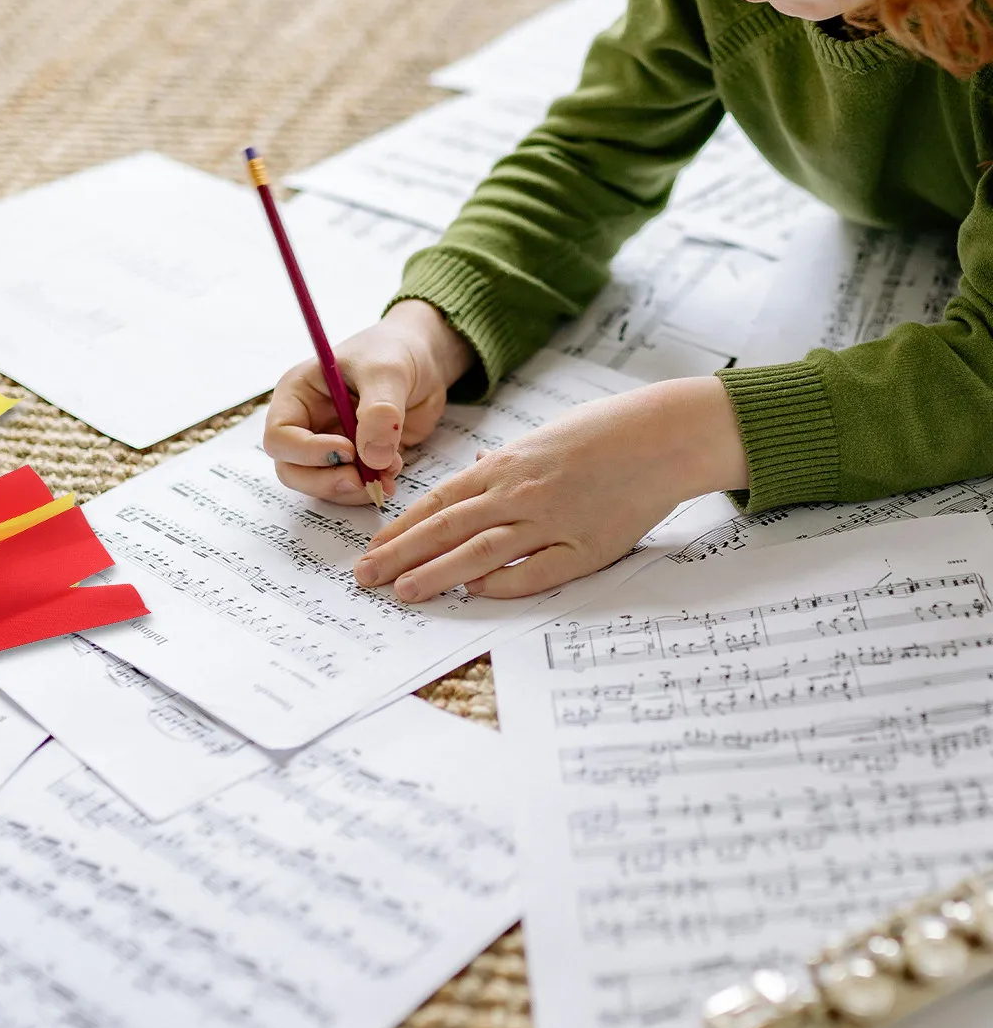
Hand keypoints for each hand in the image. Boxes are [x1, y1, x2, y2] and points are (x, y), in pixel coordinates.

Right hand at [263, 300, 473, 505]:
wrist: (424, 359)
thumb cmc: (394, 351)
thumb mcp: (388, 372)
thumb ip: (380, 412)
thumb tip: (373, 457)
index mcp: (298, 394)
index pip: (280, 436)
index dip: (307, 451)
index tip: (347, 450)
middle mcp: (306, 423)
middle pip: (292, 470)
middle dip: (325, 480)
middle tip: (361, 479)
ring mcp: (328, 445)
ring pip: (319, 485)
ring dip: (352, 489)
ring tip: (387, 472)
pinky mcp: (354, 461)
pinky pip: (350, 488)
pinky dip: (369, 488)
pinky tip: (392, 471)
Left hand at [353, 376, 749, 599]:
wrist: (663, 435)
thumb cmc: (601, 434)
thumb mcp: (540, 440)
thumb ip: (503, 464)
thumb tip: (472, 469)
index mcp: (504, 467)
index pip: (437, 503)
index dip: (400, 528)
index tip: (371, 549)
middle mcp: (519, 493)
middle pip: (446, 529)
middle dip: (400, 555)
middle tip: (365, 578)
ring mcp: (552, 521)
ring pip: (481, 552)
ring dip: (437, 573)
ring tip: (403, 591)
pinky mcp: (586, 547)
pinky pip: (536, 571)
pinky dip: (503, 583)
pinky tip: (475, 593)